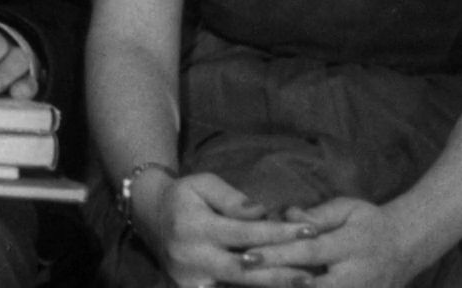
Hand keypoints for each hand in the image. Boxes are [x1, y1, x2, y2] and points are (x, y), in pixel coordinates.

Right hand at [138, 172, 310, 287]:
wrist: (149, 215)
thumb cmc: (183, 196)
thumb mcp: (204, 184)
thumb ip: (232, 199)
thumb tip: (262, 213)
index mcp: (196, 226)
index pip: (246, 232)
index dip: (279, 233)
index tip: (310, 231)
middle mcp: (192, 256)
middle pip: (244, 270)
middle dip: (280, 273)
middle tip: (312, 275)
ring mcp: (188, 279)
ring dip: (269, 287)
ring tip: (302, 284)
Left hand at [237, 197, 412, 287]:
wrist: (406, 248)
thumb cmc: (370, 223)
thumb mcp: (349, 209)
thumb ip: (317, 215)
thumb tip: (287, 217)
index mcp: (352, 246)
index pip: (308, 252)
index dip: (277, 255)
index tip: (246, 255)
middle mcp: (355, 278)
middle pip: (308, 285)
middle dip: (273, 282)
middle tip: (241, 274)